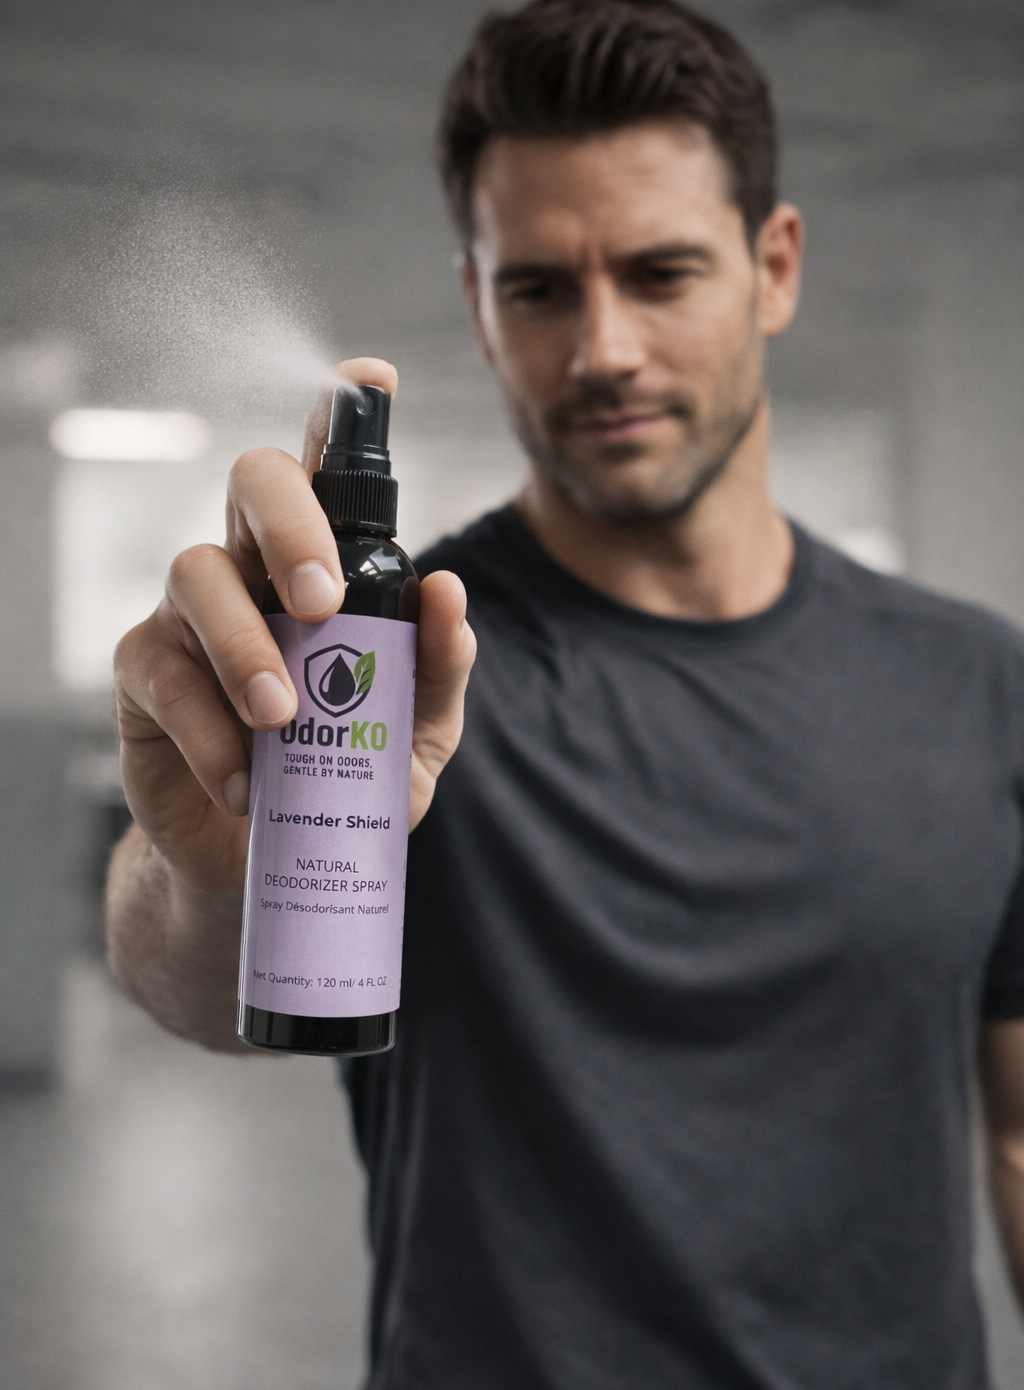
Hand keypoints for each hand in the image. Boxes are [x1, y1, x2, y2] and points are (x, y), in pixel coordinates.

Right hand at [113, 358, 476, 894]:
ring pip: (195, 570)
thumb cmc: (339, 777)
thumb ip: (436, 667)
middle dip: (291, 523)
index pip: (327, 470)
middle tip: (322, 604)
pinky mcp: (143, 675)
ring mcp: (188, 614)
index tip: (370, 384)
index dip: (342, 414)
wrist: (264, 862)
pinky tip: (244, 780)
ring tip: (282, 720)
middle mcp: (250, 565)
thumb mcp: (411, 733)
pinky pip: (162, 673)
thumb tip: (447, 591)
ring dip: (244, 644)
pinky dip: (207, 728)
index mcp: (320, 564)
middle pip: (254, 478)